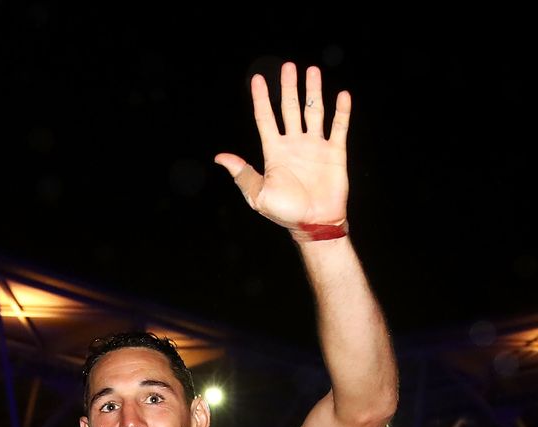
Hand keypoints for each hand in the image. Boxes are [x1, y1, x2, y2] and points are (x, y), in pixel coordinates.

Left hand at [215, 62, 350, 230]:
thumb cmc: (284, 212)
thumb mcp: (257, 194)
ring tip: (312, 71)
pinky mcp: (335, 153)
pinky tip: (342, 95)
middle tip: (288, 66)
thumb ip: (242, 173)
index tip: (257, 79)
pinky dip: (341, 111)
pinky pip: (338, 128)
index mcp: (274, 151)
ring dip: (313, 92)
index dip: (261, 98)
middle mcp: (294, 144)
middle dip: (288, 87)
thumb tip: (220, 157)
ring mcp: (315, 146)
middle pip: (289, 108)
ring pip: (313, 112)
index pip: (265, 118)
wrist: (314, 224)